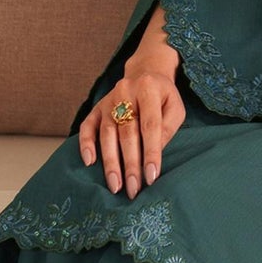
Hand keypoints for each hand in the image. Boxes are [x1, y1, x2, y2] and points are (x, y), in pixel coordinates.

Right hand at [79, 60, 185, 195]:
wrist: (145, 73)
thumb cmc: (163, 97)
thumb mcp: (175, 108)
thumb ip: (167, 129)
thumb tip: (153, 156)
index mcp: (148, 89)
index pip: (150, 126)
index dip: (151, 153)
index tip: (151, 177)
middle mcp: (125, 92)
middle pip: (127, 133)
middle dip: (130, 164)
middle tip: (133, 190)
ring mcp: (108, 100)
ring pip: (107, 134)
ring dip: (110, 162)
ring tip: (115, 186)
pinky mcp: (96, 107)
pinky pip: (87, 126)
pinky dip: (86, 144)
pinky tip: (89, 162)